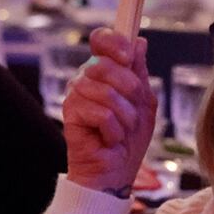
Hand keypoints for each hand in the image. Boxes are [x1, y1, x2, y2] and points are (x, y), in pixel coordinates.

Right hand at [63, 29, 155, 196]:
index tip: (128, 56)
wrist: (115, 173)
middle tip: (131, 114)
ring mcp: (75, 94)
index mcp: (104, 71)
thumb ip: (139, 73)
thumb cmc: (128, 140)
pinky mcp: (70, 113)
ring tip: (121, 131)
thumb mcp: (144, 103)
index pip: (101, 39)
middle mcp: (85, 78)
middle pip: (107, 65)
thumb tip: (139, 41)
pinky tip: (108, 139)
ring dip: (124, 118)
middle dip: (130, 93)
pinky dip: (113, 131)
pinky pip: (101, 114)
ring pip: (107, 92)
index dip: (114, 41)